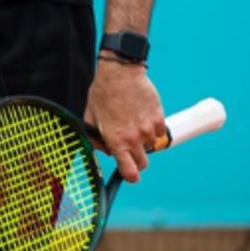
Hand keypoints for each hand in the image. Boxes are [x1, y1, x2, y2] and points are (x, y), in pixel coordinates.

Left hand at [83, 60, 167, 183]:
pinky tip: (142, 116)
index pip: (129, 172)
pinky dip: (153, 129)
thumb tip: (103, 150)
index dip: (130, 176)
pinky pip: (159, 132)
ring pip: (151, 146)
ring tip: (132, 123)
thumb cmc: (101, 94)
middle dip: (136, 159)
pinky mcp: (159, 119)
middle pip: (143, 163)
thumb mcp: (90, 117)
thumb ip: (95, 138)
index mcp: (115, 141)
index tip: (129, 174)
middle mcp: (134, 139)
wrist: (120, 74)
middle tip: (129, 148)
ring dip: (144, 141)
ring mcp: (149, 129)